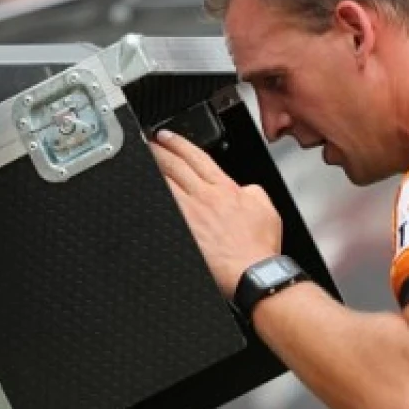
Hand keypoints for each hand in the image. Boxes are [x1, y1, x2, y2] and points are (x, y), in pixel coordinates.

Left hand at [149, 129, 282, 295]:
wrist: (252, 271)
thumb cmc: (258, 247)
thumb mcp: (266, 209)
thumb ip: (253, 192)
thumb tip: (244, 189)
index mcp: (225, 188)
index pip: (197, 157)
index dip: (179, 143)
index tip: (167, 137)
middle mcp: (204, 197)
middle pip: (175, 166)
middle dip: (158, 150)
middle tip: (146, 143)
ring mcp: (190, 214)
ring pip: (164, 183)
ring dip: (152, 169)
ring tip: (141, 161)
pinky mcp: (182, 231)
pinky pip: (163, 207)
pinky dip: (152, 196)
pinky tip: (142, 192)